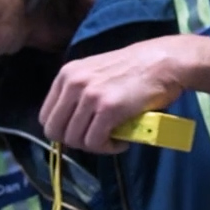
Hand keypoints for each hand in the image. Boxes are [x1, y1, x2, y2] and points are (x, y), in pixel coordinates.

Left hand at [40, 35, 209, 152]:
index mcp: (66, 75)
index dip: (63, 131)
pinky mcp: (108, 109)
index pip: (46, 117)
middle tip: (97, 138)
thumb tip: (70, 125)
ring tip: (112, 138)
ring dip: (94, 146)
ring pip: (75, 140)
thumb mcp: (95, 73)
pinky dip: (108, 148)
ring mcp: (89, 96)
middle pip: (55, 132)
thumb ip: (78, 93)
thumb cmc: (133, 69)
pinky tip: (121, 141)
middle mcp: (73, 83)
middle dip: (75, 142)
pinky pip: (95, 142)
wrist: (163, 62)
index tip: (83, 131)